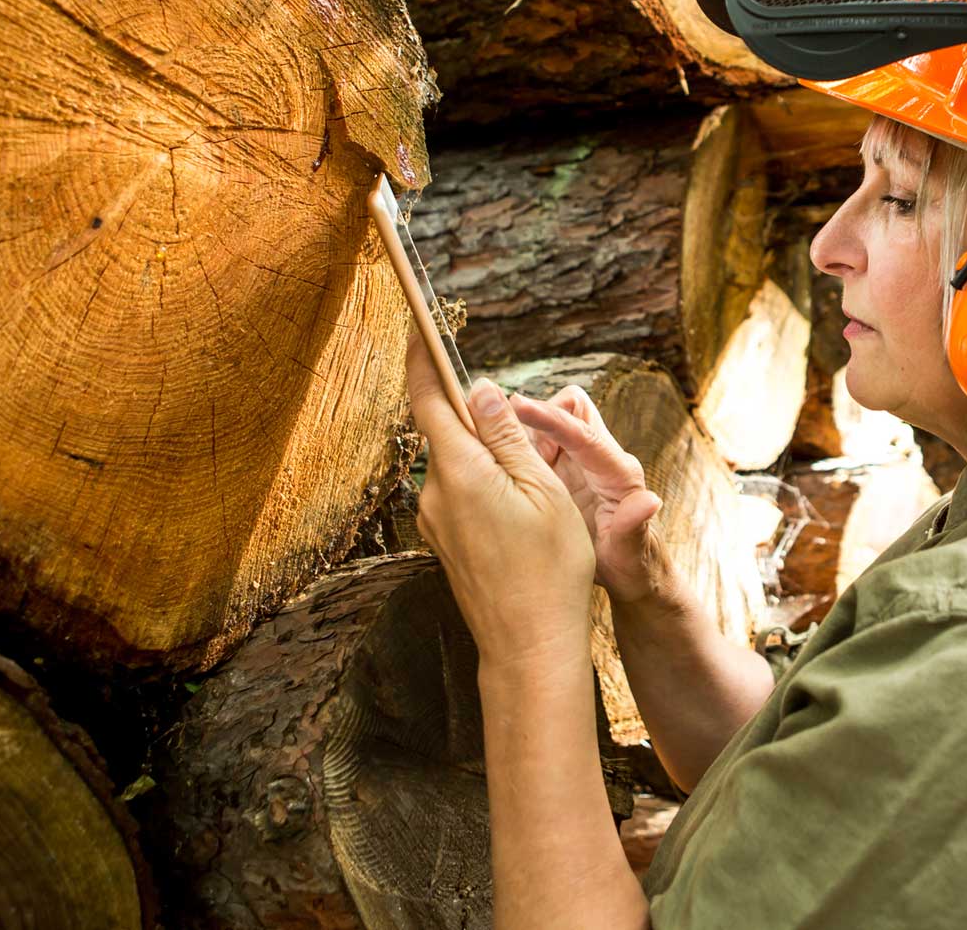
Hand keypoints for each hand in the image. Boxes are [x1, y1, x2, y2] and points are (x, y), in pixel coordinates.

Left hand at [405, 353, 596, 673]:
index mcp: (459, 471)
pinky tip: (520, 504)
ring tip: (535, 475)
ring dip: (488, 455)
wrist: (529, 644)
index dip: (421, 357)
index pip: (429, 398)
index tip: (418, 322)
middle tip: (517, 413)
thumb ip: (507, 436)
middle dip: (476, 414)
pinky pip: (460, 493)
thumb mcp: (542, 490)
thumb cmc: (548, 568)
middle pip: (446, 431)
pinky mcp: (445, 542)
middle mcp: (435, 493)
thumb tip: (481, 390)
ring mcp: (436, 522)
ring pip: (457, 465)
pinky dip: (486, 483)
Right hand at [510, 386, 665, 605]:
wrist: (629, 572)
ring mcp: (579, 462)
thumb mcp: (630, 551)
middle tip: (512, 453)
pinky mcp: (562, 470)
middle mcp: (599, 457)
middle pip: (570, 408)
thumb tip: (649, 501)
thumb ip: (633, 526)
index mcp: (618, 472)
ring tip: (505, 466)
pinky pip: (538, 444)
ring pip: (551, 422)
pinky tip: (502, 470)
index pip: (583, 433)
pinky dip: (518, 448)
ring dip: (525, 434)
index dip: (550, 418)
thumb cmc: (632, 563)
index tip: (517, 406)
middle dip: (538, 417)